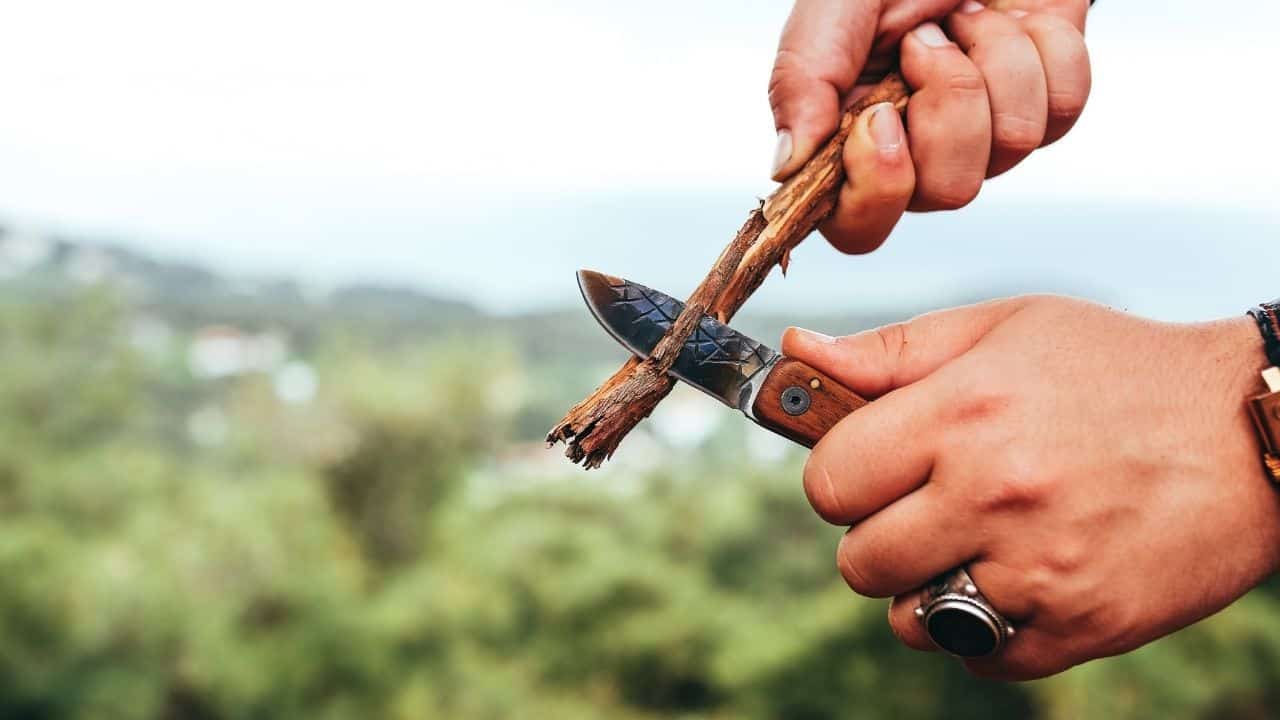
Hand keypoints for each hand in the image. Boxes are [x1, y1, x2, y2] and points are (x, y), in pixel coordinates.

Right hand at [769, 0, 1090, 252]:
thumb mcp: (825, 16)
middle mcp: (921, 157)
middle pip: (951, 191)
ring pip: (1014, 145)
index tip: (878, 115)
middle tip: (926, 40)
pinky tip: (1012, 18)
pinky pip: (1064, 105)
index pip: (861, 229)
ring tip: (964, 16)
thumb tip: (784, 169)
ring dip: (991, 57)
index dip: (878, 188)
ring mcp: (988, 137)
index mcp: (854, 148)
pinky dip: (1041, 44)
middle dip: (948, 101)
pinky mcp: (1049, 103)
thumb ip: (800, 88)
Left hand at [783, 296, 1279, 679]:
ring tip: (974, 545)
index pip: (827, 482)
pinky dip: (984, 630)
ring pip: (909, 619)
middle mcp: (993, 493)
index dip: (839, 478)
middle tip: (926, 507)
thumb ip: (892, 351)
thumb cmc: (1117, 367)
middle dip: (878, 535)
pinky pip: (979, 659)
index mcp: (962, 412)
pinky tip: (1018, 580)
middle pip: (858, 560)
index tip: (870, 470)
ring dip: (923, 589)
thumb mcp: (1004, 327)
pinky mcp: (1083, 624)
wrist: (1250, 425)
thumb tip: (800, 352)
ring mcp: (1039, 568)